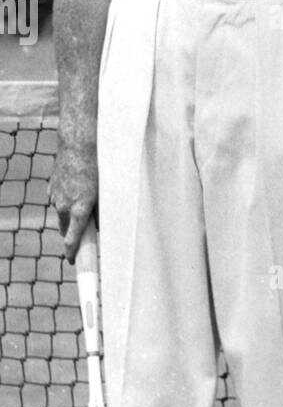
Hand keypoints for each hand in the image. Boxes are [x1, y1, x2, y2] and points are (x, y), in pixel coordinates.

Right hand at [49, 142, 97, 262]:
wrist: (79, 145)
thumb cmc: (99, 168)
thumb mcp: (106, 193)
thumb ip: (103, 212)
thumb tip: (99, 226)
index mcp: (80, 209)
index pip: (72, 239)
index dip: (72, 253)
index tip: (73, 261)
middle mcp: (64, 205)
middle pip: (65, 229)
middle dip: (72, 235)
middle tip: (81, 237)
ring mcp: (56, 196)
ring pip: (61, 215)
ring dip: (69, 217)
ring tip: (81, 209)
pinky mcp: (52, 187)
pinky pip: (58, 200)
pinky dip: (66, 202)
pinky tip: (76, 193)